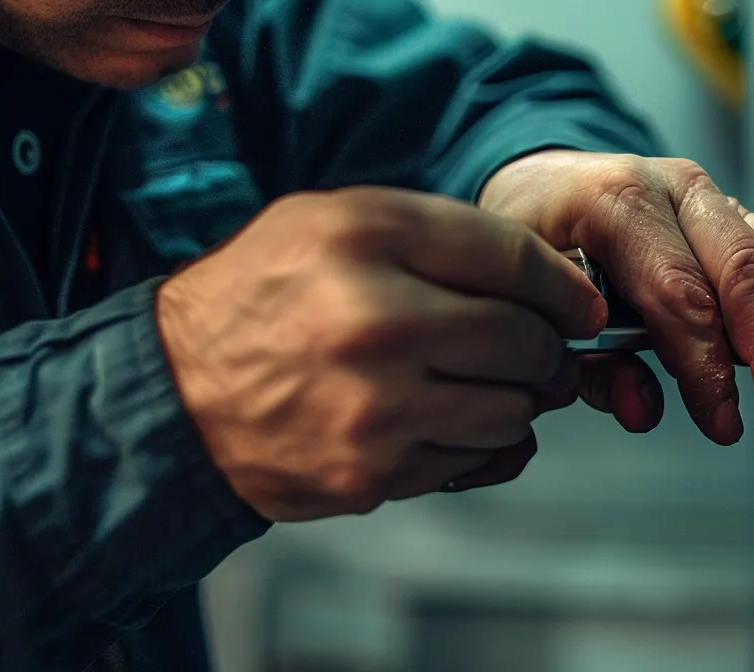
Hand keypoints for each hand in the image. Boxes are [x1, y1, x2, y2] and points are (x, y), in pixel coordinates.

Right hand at [156, 187, 605, 521]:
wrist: (173, 396)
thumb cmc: (259, 300)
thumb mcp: (331, 223)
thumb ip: (436, 235)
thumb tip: (549, 281)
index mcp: (364, 239)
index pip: (511, 257)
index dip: (563, 286)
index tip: (580, 304)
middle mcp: (374, 321)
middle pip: (525, 341)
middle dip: (548, 349)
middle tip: (540, 350)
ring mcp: (376, 406)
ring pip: (513, 410)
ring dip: (516, 400)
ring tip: (480, 383)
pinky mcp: (373, 474)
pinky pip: (473, 460)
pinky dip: (477, 444)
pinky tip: (441, 420)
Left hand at [480, 151, 753, 444]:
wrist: (539, 186)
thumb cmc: (531, 241)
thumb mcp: (535, 307)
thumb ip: (591, 366)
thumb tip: (644, 408)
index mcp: (614, 201)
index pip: (679, 292)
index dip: (707, 364)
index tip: (722, 419)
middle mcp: (675, 191)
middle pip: (749, 270)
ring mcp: (712, 199)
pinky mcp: (737, 214)